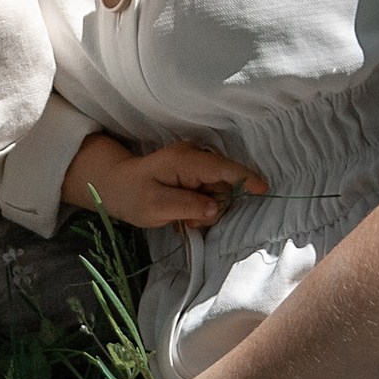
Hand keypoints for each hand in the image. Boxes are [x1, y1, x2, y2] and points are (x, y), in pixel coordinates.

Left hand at [64, 131, 266, 232]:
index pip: (223, 168)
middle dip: (213, 206)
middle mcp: (194, 157)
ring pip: (218, 192)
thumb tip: (214, 208)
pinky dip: (199, 207)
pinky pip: (209, 193)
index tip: (263, 189)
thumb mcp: (155, 206)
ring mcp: (195, 164)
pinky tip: (182, 213)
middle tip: (187, 221)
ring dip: (204, 210)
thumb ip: (186, 206)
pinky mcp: (195, 173)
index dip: (246, 178)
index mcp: (186, 161)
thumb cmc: (132, 195)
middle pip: (225, 184)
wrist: (115, 185)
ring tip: (180, 217)